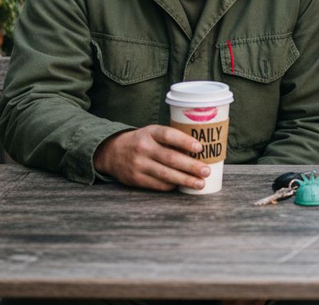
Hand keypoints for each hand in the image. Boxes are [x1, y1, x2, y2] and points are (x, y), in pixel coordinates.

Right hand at [93, 125, 210, 190]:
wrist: (112, 152)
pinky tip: (183, 186)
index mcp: (150, 132)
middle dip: (191, 166)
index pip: (168, 135)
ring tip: (200, 183)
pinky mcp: (136, 179)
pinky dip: (172, 185)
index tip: (200, 148)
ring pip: (166, 174)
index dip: (185, 141)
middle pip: (170, 158)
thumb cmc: (142, 141)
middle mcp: (143, 148)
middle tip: (206, 171)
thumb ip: (170, 138)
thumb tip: (200, 150)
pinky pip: (158, 184)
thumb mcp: (152, 133)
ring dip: (185, 180)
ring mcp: (138, 164)